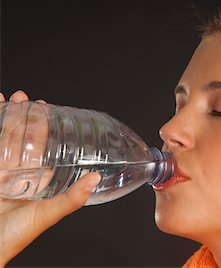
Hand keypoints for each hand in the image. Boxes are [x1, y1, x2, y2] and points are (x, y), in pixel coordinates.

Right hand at [0, 91, 100, 266]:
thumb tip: (96, 179)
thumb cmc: (14, 236)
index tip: (49, 110)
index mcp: (38, 180)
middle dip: (26, 117)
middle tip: (28, 99)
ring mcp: (1, 171)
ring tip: (13, 99)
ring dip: (8, 117)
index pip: (45, 148)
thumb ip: (71, 198)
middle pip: (23, 138)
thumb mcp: (47, 214)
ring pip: (4, 138)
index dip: (46, 128)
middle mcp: (20, 173)